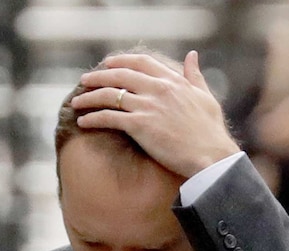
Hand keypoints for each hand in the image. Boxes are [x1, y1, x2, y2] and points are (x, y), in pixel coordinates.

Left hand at [71, 51, 240, 178]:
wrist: (211, 156)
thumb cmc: (211, 132)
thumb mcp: (206, 97)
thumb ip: (195, 76)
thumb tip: (192, 56)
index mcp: (173, 81)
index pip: (141, 63)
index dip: (121, 61)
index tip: (108, 63)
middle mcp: (158, 89)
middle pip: (120, 75)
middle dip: (99, 76)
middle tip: (84, 80)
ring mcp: (148, 106)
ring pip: (110, 95)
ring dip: (89, 97)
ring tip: (77, 101)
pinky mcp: (140, 125)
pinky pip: (109, 117)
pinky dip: (93, 118)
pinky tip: (83, 122)